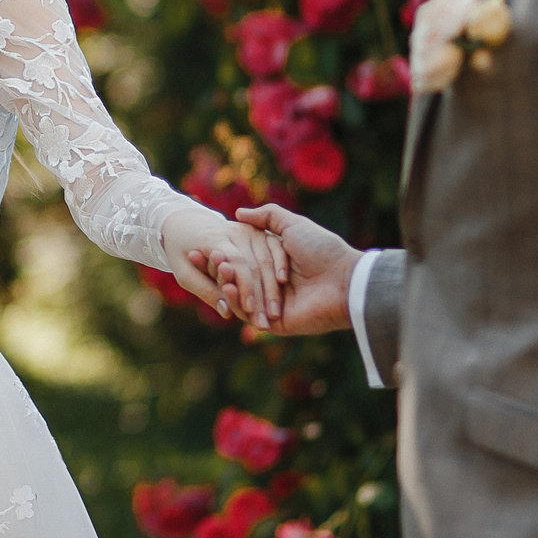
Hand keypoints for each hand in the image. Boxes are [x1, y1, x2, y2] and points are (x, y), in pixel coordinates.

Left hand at [161, 212, 285, 327]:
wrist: (186, 222)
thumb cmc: (180, 250)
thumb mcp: (183, 272)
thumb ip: (205, 291)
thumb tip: (227, 313)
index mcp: (215, 237)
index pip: (237, 264)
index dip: (244, 288)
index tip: (249, 311)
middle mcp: (235, 230)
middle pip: (254, 264)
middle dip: (260, 296)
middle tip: (264, 322)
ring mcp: (248, 228)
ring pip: (267, 258)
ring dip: (272, 287)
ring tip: (274, 314)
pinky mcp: (258, 230)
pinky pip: (274, 247)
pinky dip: (280, 264)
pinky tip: (282, 283)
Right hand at [190, 204, 356, 335]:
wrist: (344, 279)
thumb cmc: (322, 250)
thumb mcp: (293, 225)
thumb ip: (267, 217)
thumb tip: (239, 213)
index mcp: (275, 265)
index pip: (241, 261)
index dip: (220, 254)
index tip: (199, 245)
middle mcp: (272, 286)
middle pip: (237, 279)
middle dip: (216, 268)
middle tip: (193, 255)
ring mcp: (273, 306)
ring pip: (240, 297)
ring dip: (225, 282)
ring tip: (213, 268)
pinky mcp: (276, 323)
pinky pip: (250, 314)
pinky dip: (237, 301)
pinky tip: (229, 286)